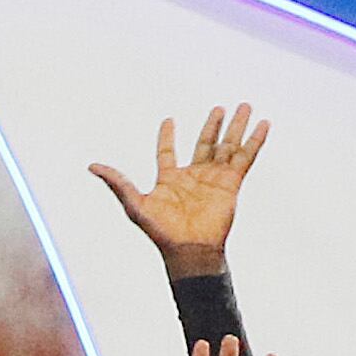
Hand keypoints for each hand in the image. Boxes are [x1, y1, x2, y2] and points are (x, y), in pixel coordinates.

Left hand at [92, 104, 266, 277]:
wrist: (189, 248)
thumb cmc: (160, 231)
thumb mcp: (134, 203)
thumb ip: (117, 183)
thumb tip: (92, 166)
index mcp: (169, 179)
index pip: (167, 151)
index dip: (167, 137)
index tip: (168, 121)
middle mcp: (193, 176)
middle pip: (205, 143)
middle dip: (213, 125)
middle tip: (220, 107)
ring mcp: (214, 178)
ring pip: (227, 146)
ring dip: (236, 126)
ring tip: (245, 106)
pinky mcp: (231, 183)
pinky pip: (245, 157)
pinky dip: (254, 141)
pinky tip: (263, 124)